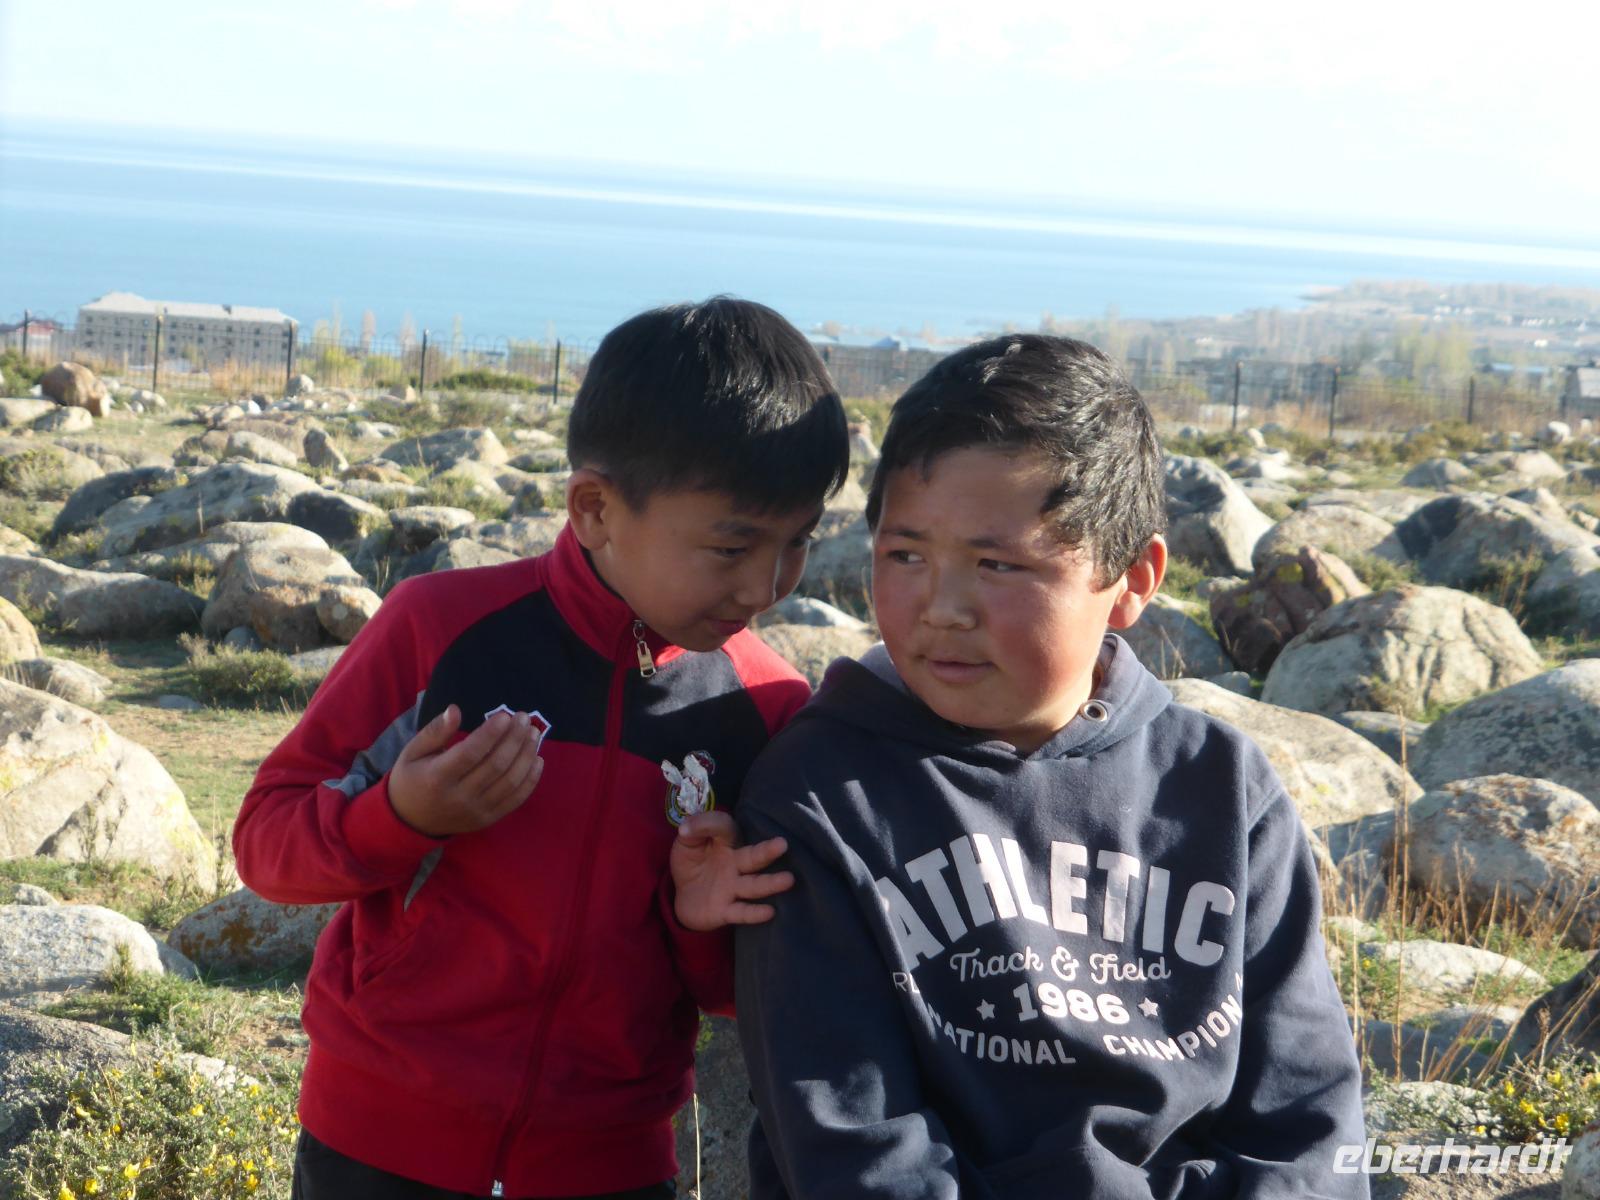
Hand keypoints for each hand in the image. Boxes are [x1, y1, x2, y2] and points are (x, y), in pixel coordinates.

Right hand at [387, 705, 544, 836]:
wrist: (411, 821)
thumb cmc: (412, 778)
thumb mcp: (412, 752)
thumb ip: (434, 731)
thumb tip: (455, 710)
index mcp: (437, 777)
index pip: (470, 753)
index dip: (491, 734)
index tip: (505, 715)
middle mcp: (459, 797)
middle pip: (496, 766)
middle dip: (514, 739)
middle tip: (524, 717)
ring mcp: (476, 811)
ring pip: (510, 782)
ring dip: (526, 755)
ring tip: (534, 734)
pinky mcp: (488, 819)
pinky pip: (516, 800)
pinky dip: (531, 780)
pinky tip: (537, 759)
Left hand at [670, 811, 793, 930]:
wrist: (683, 895)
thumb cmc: (692, 862)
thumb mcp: (686, 841)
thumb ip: (693, 830)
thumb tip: (686, 827)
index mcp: (726, 842)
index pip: (724, 828)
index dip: (708, 825)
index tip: (686, 830)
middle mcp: (735, 864)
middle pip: (753, 857)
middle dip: (767, 851)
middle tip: (783, 844)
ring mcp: (733, 888)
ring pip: (754, 885)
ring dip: (770, 883)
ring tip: (788, 879)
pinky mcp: (725, 911)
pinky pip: (741, 912)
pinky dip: (754, 913)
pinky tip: (769, 912)